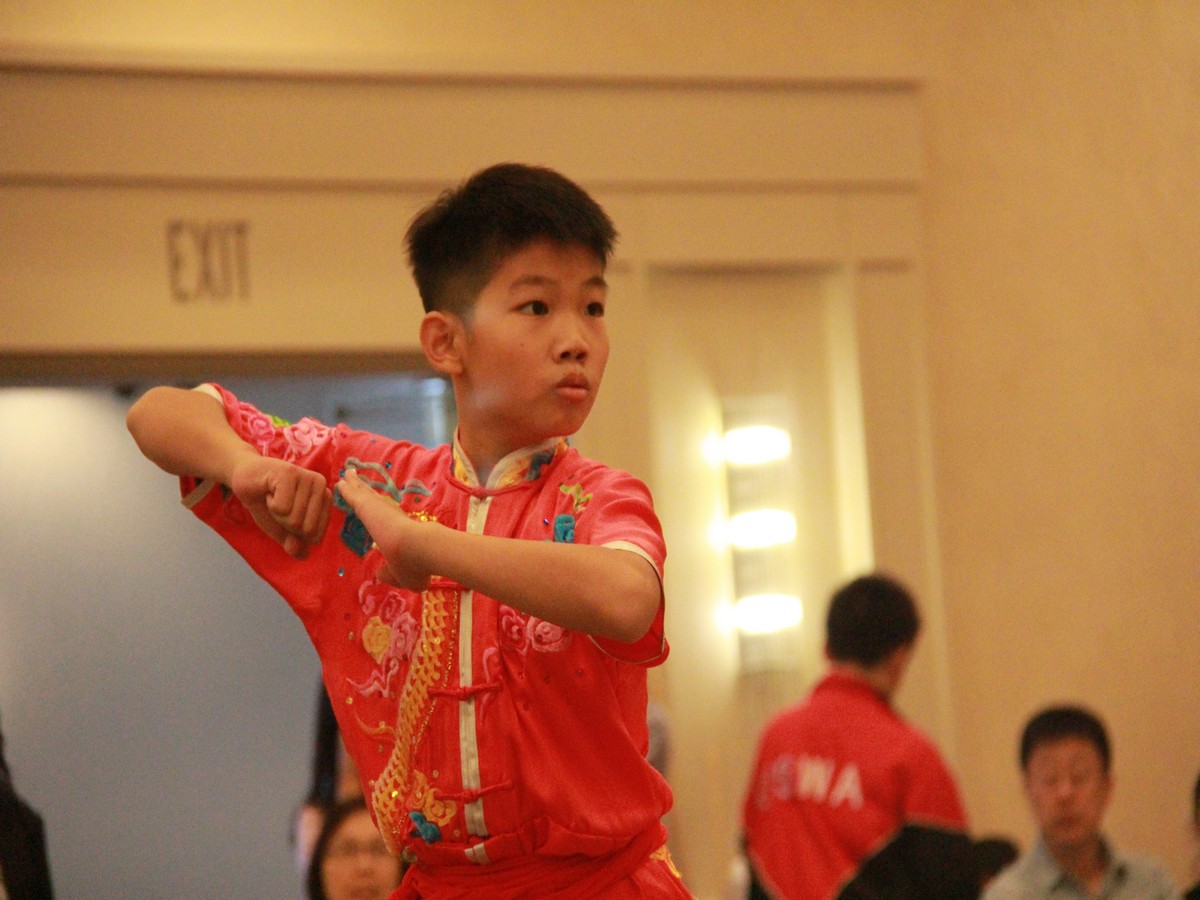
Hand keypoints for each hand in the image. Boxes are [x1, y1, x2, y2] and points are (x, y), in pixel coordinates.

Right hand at [228, 455, 330, 557]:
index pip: (316, 536)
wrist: (244, 477)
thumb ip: (294, 543)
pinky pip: (282, 508)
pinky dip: (269, 504)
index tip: (287, 515)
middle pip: (306, 529)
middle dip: (285, 523)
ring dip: (276, 513)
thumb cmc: (266, 501)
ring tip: (273, 496)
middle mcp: (321, 485)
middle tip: (278, 504)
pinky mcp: (289, 473)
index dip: (295, 533)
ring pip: (294, 519)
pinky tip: (268, 490)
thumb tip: (304, 555)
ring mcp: (307, 477)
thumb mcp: (281, 528)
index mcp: (325, 499)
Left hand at [335, 468, 431, 590]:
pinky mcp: (366, 505)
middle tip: (358, 482)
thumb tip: (379, 573)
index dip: (381, 511)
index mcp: (401, 529)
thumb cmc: (414, 565)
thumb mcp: (402, 576)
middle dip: (366, 491)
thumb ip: (389, 574)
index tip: (377, 506)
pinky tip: (339, 481)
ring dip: (355, 484)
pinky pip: (352, 494)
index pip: (389, 516)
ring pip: (364, 492)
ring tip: (348, 474)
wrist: (416, 549)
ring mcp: (379, 507)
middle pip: (375, 498)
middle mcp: (391, 514)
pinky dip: (346, 488)